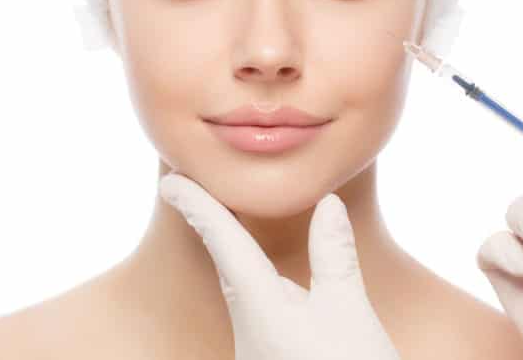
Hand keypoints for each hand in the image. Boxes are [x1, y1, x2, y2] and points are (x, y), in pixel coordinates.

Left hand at [159, 173, 400, 359]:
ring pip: (247, 294)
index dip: (198, 206)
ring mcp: (259, 352)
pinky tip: (286, 290)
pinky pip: (264, 315)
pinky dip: (266, 288)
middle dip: (213, 229)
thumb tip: (326, 206)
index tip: (172, 181)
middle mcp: (250, 330)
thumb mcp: (349, 312)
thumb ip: (335, 258)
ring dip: (241, 259)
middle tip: (195, 194)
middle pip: (228, 267)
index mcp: (259, 308)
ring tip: (234, 226)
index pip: (223, 242)